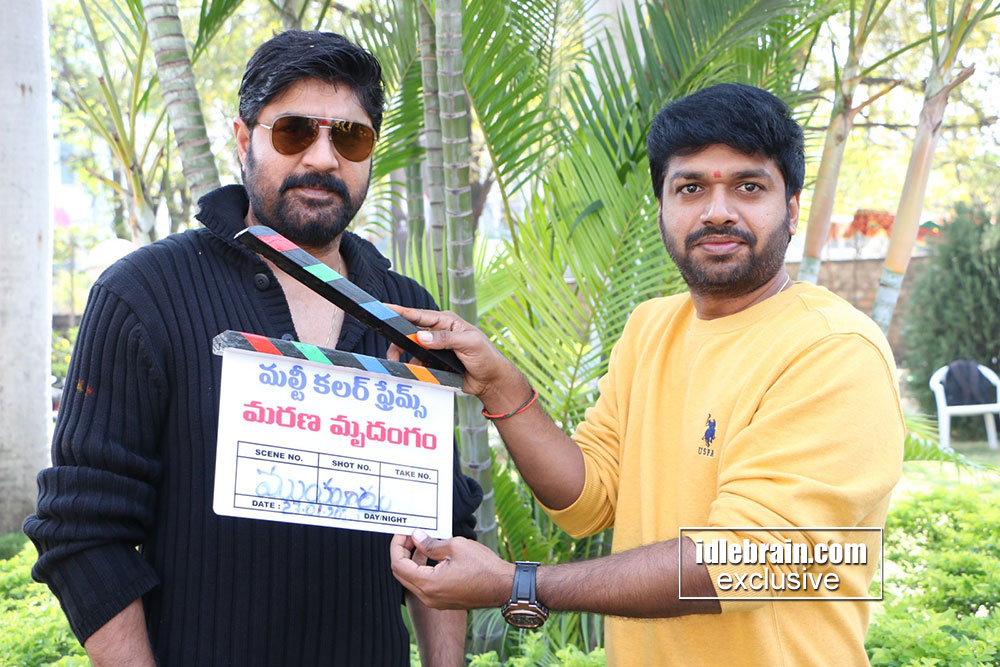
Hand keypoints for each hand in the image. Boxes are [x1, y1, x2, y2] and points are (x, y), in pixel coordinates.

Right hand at [384, 305, 525, 403]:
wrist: (490, 381)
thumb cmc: (486, 357)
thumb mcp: (469, 344)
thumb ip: (446, 339)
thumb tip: (422, 337)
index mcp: (446, 321)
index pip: (419, 314)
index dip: (399, 312)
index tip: (383, 309)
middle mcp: (437, 333)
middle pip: (409, 334)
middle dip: (399, 345)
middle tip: (392, 357)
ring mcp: (435, 349)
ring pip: (411, 351)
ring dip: (409, 361)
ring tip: (412, 370)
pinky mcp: (434, 363)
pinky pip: (418, 365)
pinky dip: (417, 371)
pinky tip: (425, 376)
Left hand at [390, 529, 514, 609]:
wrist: (504, 587)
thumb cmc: (484, 567)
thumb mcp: (455, 546)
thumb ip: (430, 543)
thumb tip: (416, 537)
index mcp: (429, 584)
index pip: (398, 565)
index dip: (397, 545)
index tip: (403, 533)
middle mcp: (428, 597)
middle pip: (401, 574)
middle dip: (402, 552)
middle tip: (409, 536)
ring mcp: (436, 601)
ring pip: (413, 580)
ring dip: (413, 560)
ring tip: (421, 542)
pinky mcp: (443, 601)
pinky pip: (425, 585)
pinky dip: (423, 569)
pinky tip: (432, 555)